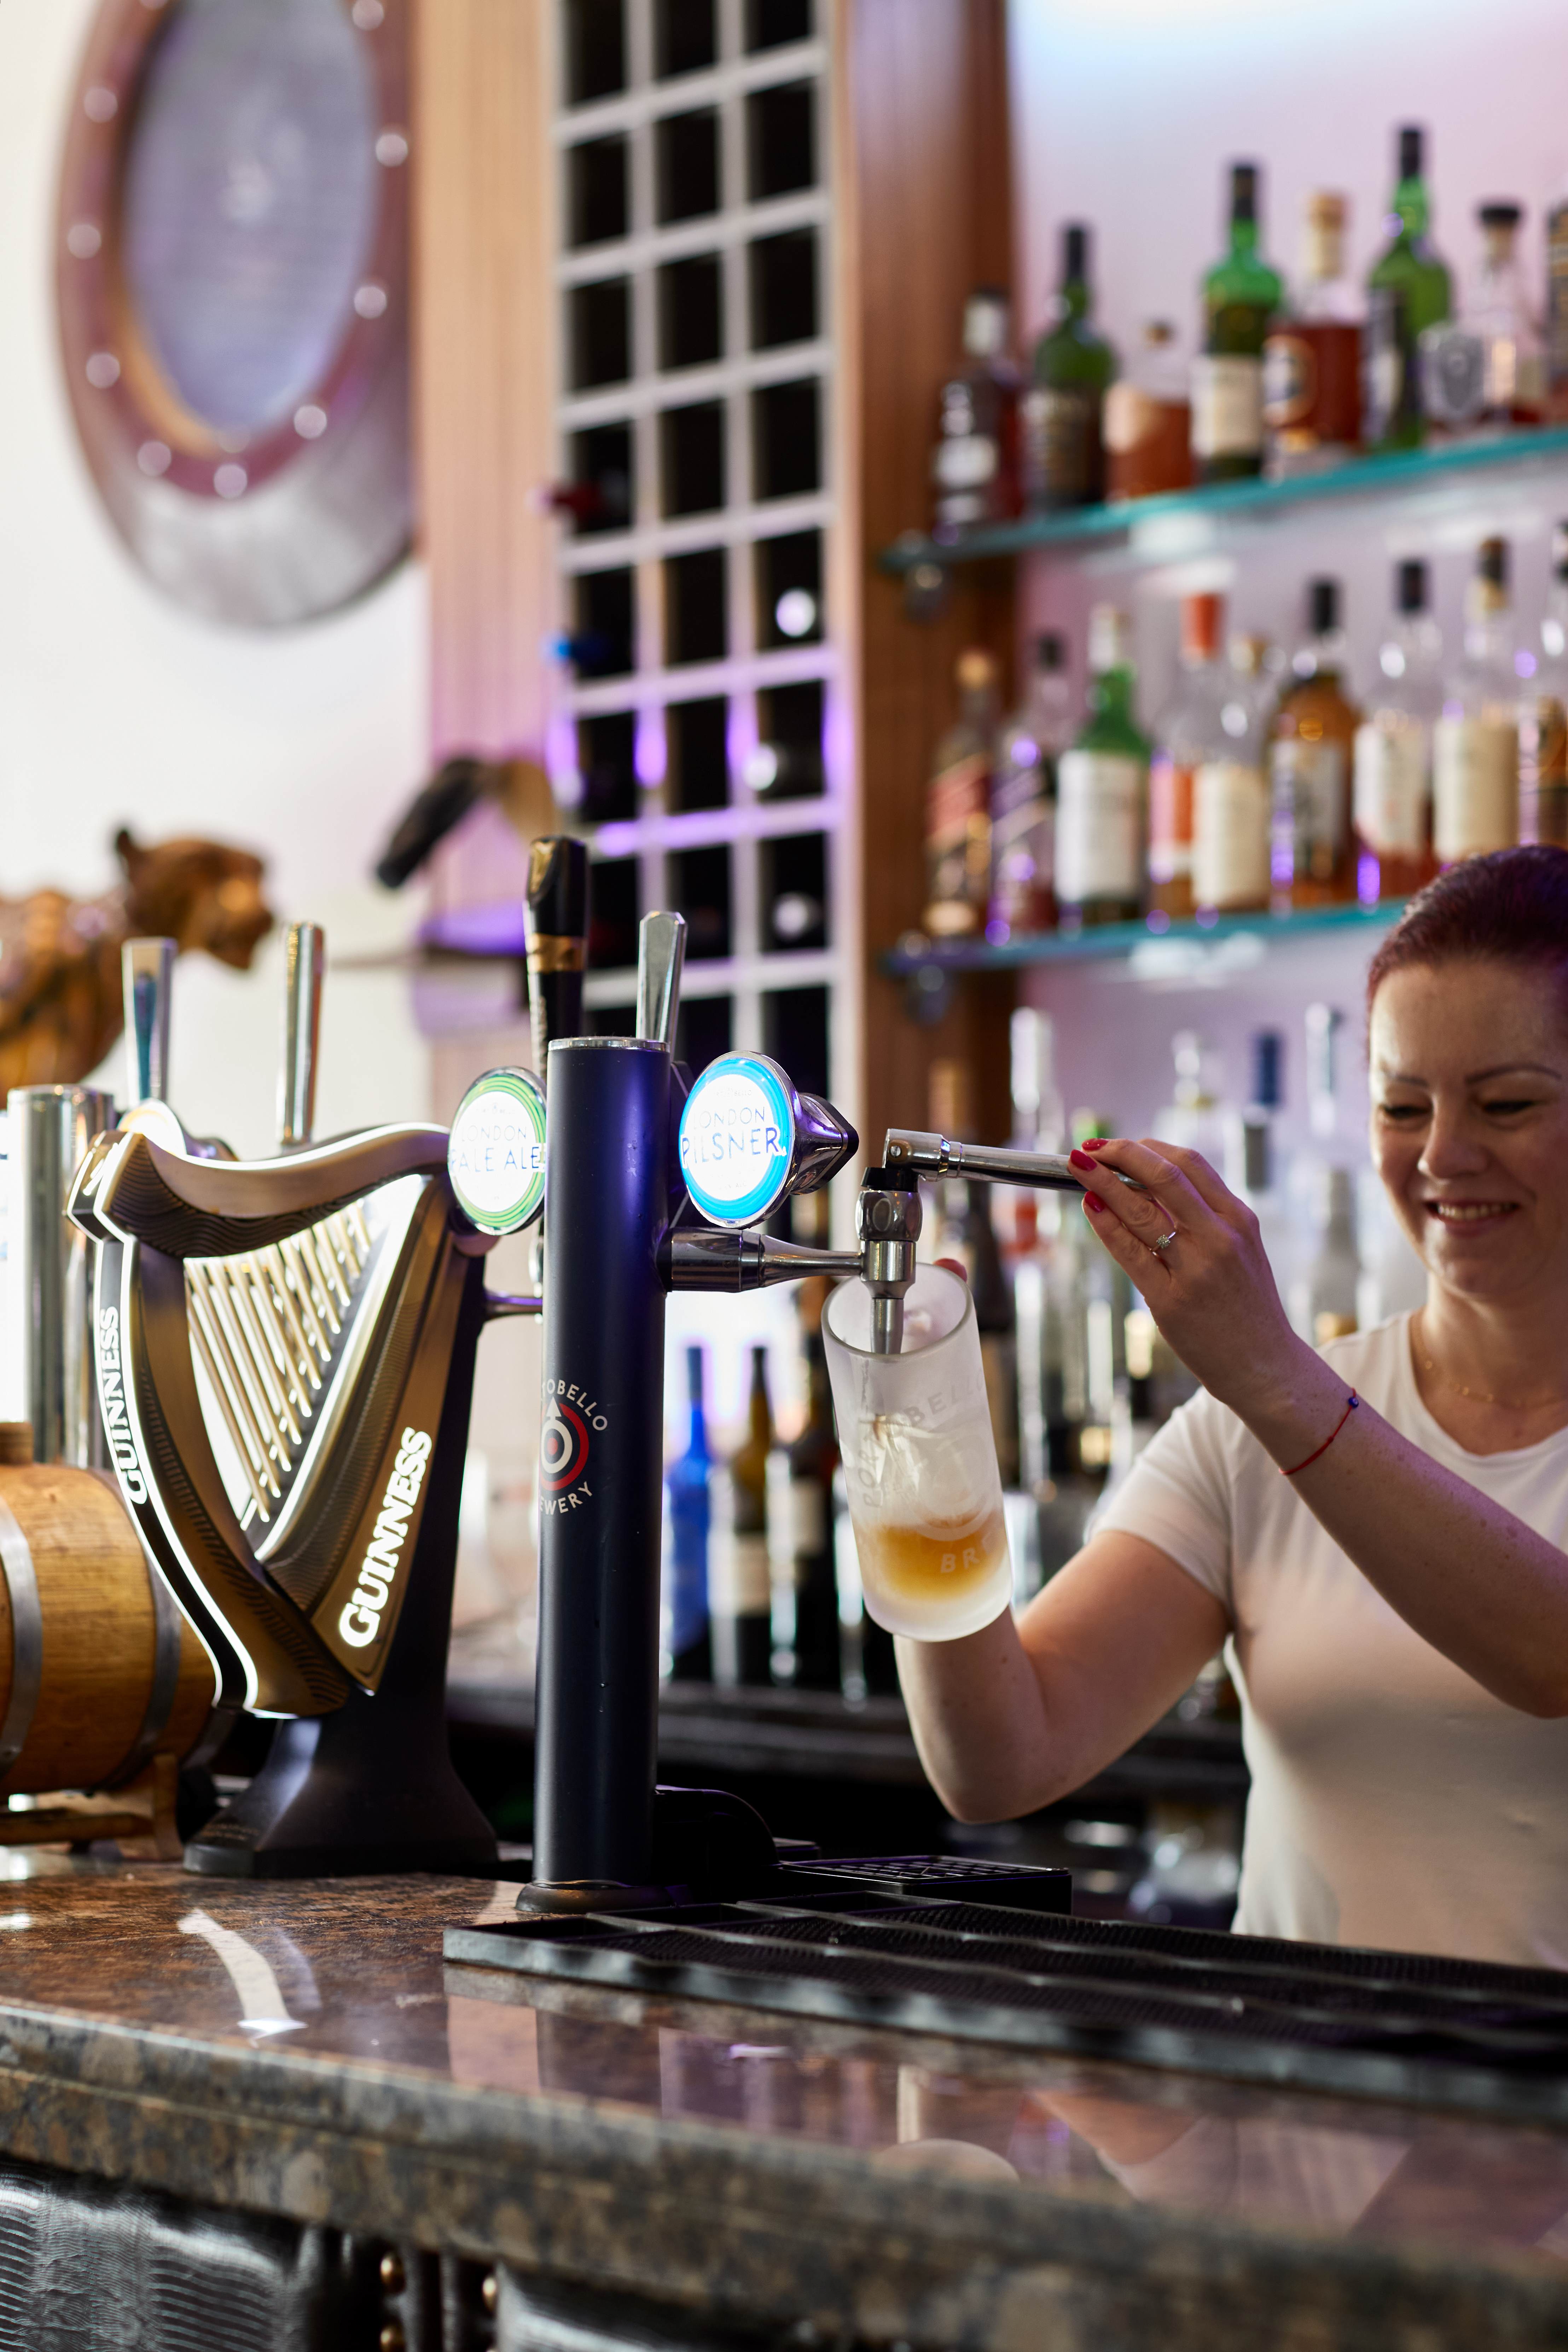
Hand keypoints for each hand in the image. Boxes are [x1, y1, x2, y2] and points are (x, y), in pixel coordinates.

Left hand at [1070, 1137, 1304, 1412]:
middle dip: (1121, 1153)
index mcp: (1239, 1220)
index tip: (1121, 1145)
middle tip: (1090, 1148)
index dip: (1148, 1146)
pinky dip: (1105, 1224)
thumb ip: (1205, 1216)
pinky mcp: (1170, 1301)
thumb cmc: (1246, 1307)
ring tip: (1076, 1166)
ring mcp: (1196, 1269)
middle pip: (1164, 1175)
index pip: (1190, 1164)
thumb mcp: (1240, 1250)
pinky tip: (1090, 1206)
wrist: (1265, 1366)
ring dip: (1102, 1182)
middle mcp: (1220, 1238)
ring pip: (1142, 1210)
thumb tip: (1149, 1182)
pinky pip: (1130, 1253)